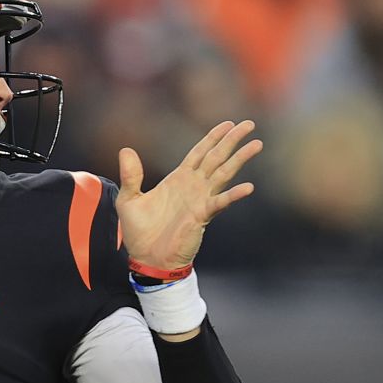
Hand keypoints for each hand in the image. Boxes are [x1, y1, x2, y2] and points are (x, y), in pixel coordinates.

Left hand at [116, 120, 261, 269]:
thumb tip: (126, 150)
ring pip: (224, 174)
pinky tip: (247, 187)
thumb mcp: (128, 199)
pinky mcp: (202, 216)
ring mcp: (200, 200)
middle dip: (232, 140)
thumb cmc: (139, 232)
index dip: (212, 137)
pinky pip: (220, 202)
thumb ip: (131, 175)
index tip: (228, 123)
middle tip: (249, 124)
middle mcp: (193, 186)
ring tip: (256, 144)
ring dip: (240, 159)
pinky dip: (233, 195)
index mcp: (178, 179)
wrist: (146, 258)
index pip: (199, 152)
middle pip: (216, 157)